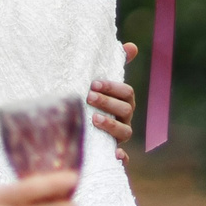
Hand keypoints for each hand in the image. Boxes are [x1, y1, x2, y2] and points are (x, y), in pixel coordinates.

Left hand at [88, 44, 137, 163]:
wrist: (74, 134)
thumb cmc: (91, 104)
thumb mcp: (98, 86)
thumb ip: (114, 65)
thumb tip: (132, 46)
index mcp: (123, 103)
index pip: (126, 93)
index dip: (113, 87)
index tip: (94, 83)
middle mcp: (124, 120)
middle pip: (125, 110)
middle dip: (108, 103)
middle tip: (88, 97)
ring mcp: (119, 137)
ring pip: (125, 132)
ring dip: (111, 125)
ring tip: (93, 119)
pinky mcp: (111, 153)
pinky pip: (123, 158)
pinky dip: (121, 157)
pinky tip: (115, 155)